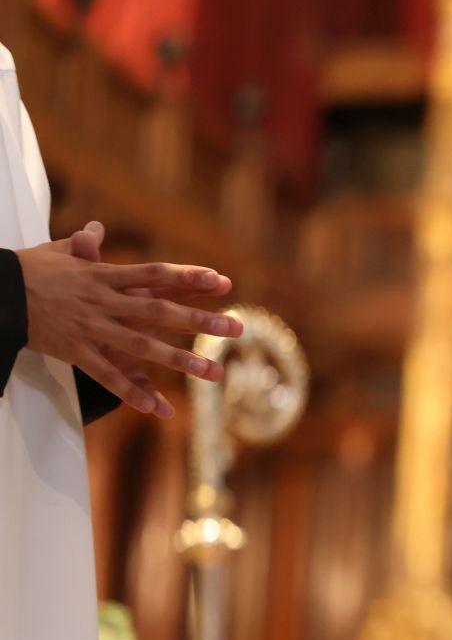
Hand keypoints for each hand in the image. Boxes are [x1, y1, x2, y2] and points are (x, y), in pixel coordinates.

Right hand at [19, 221, 238, 416]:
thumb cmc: (26, 271)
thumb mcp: (55, 253)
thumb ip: (82, 246)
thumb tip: (95, 231)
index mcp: (103, 276)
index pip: (154, 274)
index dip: (188, 277)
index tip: (222, 280)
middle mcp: (103, 302)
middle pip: (159, 312)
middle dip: (199, 320)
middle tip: (237, 328)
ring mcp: (91, 328)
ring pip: (142, 346)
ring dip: (179, 360)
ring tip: (213, 371)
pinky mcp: (75, 351)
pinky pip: (107, 376)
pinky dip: (133, 392)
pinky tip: (159, 408)